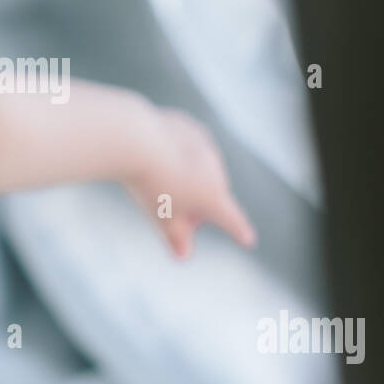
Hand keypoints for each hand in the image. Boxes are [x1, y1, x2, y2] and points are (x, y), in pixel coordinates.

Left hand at [124, 106, 256, 258]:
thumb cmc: (150, 184)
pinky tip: (155, 154)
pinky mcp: (189, 127)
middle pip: (210, 193)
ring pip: (199, 167)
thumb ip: (175, 238)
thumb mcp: (161, 217)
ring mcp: (204, 144)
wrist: (136, 138)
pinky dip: (176, 154)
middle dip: (196, 205)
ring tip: (157, 178)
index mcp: (213, 195)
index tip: (248, 239)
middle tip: (171, 212)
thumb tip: (183, 257)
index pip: (231, 219)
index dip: (239, 231)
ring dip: (187, 177)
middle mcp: (216, 168)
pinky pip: (186, 146)